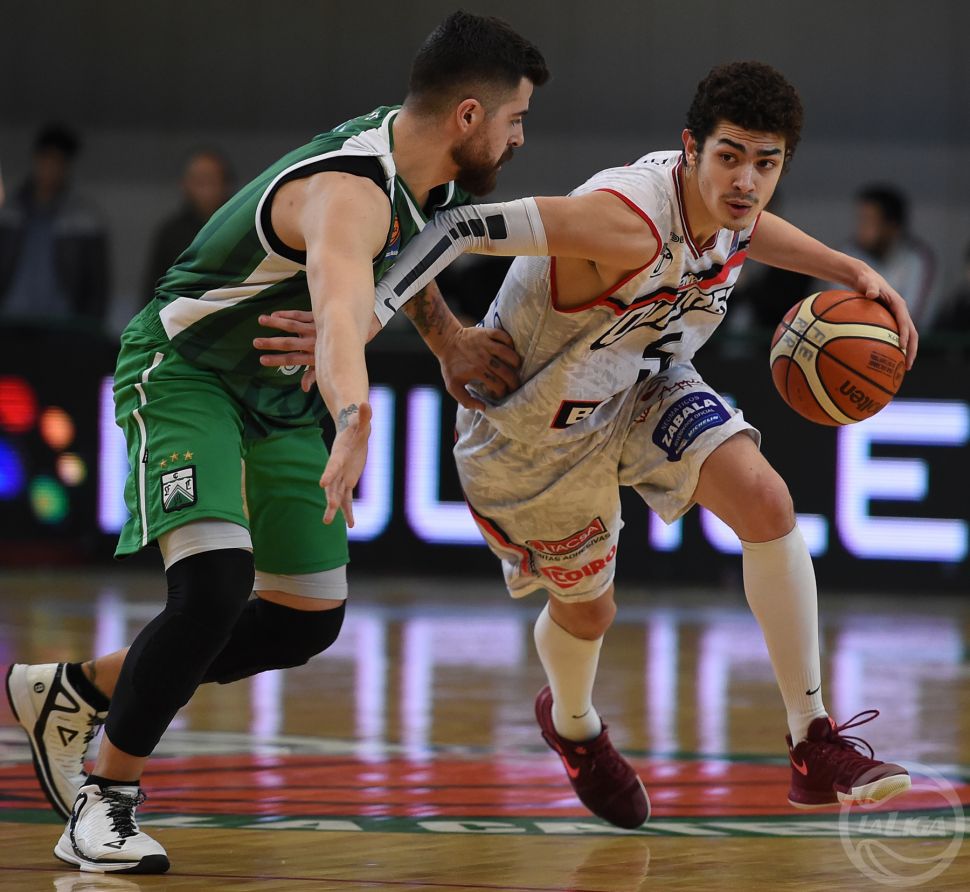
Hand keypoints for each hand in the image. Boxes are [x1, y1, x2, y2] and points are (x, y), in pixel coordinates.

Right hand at [254, 310, 381, 391]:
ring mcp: (315, 329)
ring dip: (276, 323)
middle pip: (288, 343)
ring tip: (261, 320)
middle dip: (271, 343)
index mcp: (315, 355)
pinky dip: (288, 314)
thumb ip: (314, 375)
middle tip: (255, 343)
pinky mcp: (319, 318)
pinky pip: (301, 315)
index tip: (261, 360)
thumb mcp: (329, 366)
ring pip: (292, 326)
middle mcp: (313, 342)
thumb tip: (304, 388)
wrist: (363, 332)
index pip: (292, 360)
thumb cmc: (343, 353)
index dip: (276, 361)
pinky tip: (276, 313)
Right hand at [320, 401, 371, 525]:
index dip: (329, 473)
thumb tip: (365, 403)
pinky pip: (348, 499)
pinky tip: (350, 524)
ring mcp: (342, 476)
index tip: (322, 484)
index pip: (333, 465)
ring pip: (336, 495)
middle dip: (331, 496)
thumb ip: (364, 414)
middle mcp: (338, 468)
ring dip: (334, 508)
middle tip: (330, 509)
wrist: (351, 434)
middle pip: (333, 484)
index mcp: (339, 454)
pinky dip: (349, 511)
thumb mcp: (362, 421)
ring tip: (327, 522)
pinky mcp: (347, 482)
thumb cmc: (357, 426)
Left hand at [438, 326, 521, 410]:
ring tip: (517, 367)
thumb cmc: (450, 366)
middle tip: (516, 386)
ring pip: (508, 353)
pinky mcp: (487, 333)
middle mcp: (483, 358)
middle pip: (506, 372)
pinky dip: (510, 342)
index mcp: (476, 371)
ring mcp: (486, 344)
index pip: (497, 385)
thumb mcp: (453, 386)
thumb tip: (482, 407)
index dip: (502, 393)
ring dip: (515, 362)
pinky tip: (510, 349)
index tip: (502, 394)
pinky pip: (503, 336)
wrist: (446, 341)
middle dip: (514, 382)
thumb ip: (465, 400)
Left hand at [852, 266, 918, 368]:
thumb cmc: (865, 280)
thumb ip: (870, 287)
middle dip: (911, 350)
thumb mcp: (867, 282)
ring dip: (906, 352)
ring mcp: (897, 318)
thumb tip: (872, 294)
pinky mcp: (890, 321)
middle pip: (912, 334)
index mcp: (899, 305)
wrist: (864, 278)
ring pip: (906, 337)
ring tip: (901, 368)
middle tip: (907, 365)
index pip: (905, 322)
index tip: (902, 348)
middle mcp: (901, 312)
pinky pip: (894, 337)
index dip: (905, 335)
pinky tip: (886, 361)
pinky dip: (893, 348)